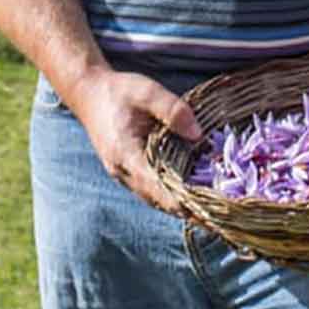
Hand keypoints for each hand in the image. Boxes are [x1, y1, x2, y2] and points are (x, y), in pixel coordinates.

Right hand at [64, 68, 201, 215]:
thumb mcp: (146, 90)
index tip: (206, 210)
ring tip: (211, 215)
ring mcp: (124, 174)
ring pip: (155, 200)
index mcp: (125, 153)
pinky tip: (192, 198)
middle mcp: (123, 171)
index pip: (156, 186)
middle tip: (219, 217)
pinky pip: (152, 192)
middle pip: (158, 200)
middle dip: (187, 209)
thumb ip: (172, 109)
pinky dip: (171, 197)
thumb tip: (198, 134)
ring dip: (180, 207)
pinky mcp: (128, 172)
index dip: (181, 200)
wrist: (88, 94)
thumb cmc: (118, 91)